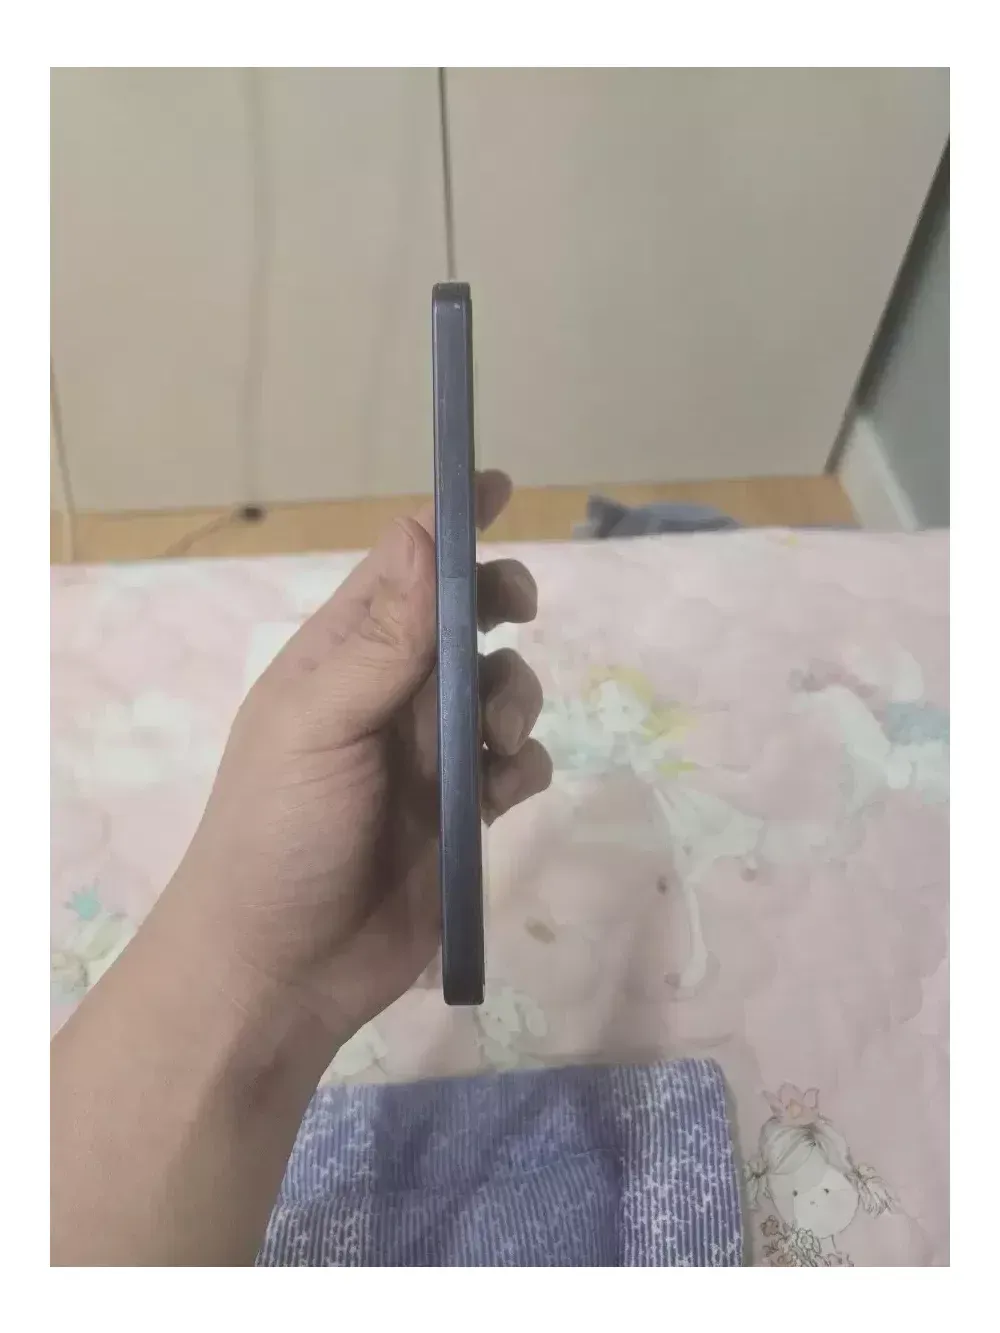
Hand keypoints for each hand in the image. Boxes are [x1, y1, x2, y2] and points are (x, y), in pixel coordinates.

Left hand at [168, 471, 550, 1050]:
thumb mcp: (318, 723)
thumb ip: (380, 637)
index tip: (498, 486)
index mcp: (341, 658)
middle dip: (498, 606)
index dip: (449, 525)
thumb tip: (421, 531)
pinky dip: (523, 765)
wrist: (281, 968)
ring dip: (515, 698)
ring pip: (503, 689)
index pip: (401, 569)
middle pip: (464, 620)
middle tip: (515, 612)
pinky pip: (518, 764)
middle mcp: (389, 695)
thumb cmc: (278, 834)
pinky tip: (501, 793)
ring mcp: (429, 756)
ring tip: (494, 743)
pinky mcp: (464, 814)